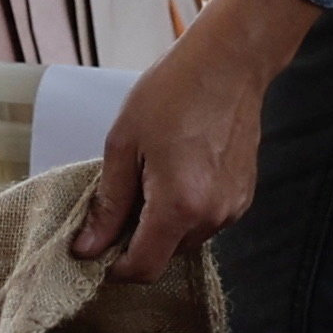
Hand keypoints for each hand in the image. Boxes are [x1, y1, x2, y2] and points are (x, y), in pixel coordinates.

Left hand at [72, 0, 317, 280]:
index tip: (98, 250)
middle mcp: (212, 215)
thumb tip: (88, 248)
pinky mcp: (243, 196)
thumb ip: (107, 204)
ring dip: (163, 223)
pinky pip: (206, 220)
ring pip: (186, 239)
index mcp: (179, 206)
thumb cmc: (174, 92)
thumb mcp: (123, 144)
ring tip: (152, 175)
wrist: (229, 63)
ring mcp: (233, 207)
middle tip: (122, 196)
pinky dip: (186, 209)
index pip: (144, 269)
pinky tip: (177, 170)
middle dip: (138, 239)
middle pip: (165, 255)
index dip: (116, 268)